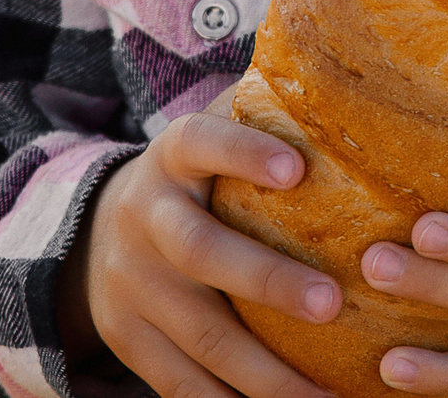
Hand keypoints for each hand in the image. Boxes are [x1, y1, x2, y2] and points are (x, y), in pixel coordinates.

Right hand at [59, 112, 343, 397]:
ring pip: (200, 337)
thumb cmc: (197, 178)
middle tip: (332, 303)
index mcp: (173, 159)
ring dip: (266, 374)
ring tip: (328, 396)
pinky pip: (182, 386)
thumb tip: (353, 81)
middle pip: (202, 254)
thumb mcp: (213, 135)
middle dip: (267, 282)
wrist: (94, 231)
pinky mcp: (129, 342)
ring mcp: (133, 288)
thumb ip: (265, 113)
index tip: (297, 171)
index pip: (203, 143)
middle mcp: (146, 221)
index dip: (243, 153)